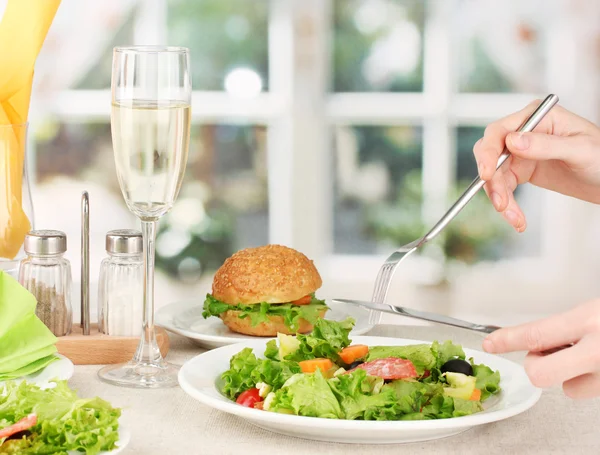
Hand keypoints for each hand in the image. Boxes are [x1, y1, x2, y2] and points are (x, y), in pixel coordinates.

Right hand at [474, 101, 599, 231]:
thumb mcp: (580, 150)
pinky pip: (503, 187)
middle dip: (492, 181)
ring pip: (494, 174)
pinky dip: (507, 204)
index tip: (487, 174)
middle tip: (500, 203)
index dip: (488, 153)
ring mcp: (521, 152)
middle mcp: (524, 132)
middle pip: (490, 154)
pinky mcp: (521, 170)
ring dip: (499, 197)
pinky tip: (517, 218)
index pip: (499, 131)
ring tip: (514, 217)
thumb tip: (512, 142)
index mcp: (537, 118)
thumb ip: (547, 145)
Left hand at [482, 300, 599, 398]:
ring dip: (570, 375)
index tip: (490, 344)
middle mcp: (596, 351)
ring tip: (589, 356)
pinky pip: (589, 390)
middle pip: (540, 373)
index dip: (507, 340)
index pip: (535, 334)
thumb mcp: (595, 309)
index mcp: (587, 321)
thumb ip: (567, 325)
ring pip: (569, 389)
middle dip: (536, 366)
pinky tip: (598, 363)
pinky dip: (589, 379)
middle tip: (546, 354)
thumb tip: (539, 337)